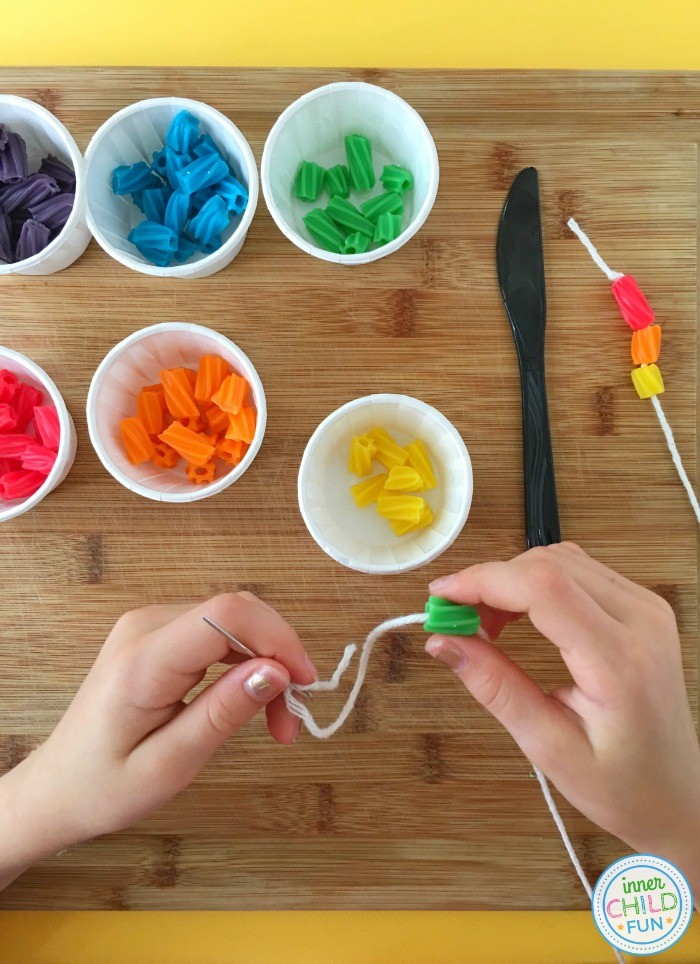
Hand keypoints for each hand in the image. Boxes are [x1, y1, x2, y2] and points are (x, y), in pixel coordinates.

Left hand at [0, 592, 314, 889]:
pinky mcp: (157, 633)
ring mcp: (149, 625)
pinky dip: (247, 661)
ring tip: (276, 720)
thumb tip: (277, 669)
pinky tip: (251, 699)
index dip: (278, 639)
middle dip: (279, 656)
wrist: (58, 787)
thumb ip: (223, 713)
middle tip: (292, 719)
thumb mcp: (169, 765)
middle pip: (236, 612)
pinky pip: (217, 631)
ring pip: (233, 620)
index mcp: (142, 662)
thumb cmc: (105, 787)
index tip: (305, 686)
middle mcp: (145, 626)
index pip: (226, 614)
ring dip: (267, 662)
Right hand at [425, 543, 699, 897]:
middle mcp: (641, 621)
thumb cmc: (621, 786)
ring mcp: (647, 607)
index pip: (544, 587)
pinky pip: (579, 571)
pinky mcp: (644, 606)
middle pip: (549, 564)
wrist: (680, 793)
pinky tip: (519, 616)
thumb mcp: (548, 747)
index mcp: (620, 662)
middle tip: (457, 622)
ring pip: (561, 560)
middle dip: (491, 582)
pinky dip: (537, 583)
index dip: (483, 580)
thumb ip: (495, 687)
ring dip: (512, 580)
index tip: (440, 597)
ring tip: (486, 625)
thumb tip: (442, 640)